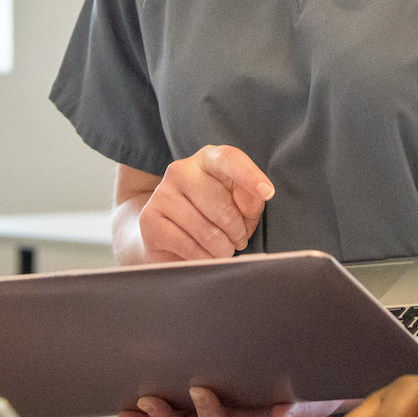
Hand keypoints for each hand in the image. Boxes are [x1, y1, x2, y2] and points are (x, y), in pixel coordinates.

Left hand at [117, 388, 347, 416]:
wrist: (313, 368)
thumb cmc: (314, 384)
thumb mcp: (315, 394)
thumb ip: (300, 406)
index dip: (209, 416)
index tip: (201, 390)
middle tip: (151, 401)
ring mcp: (208, 410)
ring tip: (129, 409)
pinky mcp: (198, 395)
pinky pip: (168, 411)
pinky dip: (146, 412)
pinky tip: (126, 405)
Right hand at [137, 146, 275, 261]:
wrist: (166, 231)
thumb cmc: (212, 215)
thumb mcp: (237, 204)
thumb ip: (251, 198)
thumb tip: (259, 196)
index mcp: (208, 159)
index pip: (229, 159)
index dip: (250, 176)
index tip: (268, 193)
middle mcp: (181, 170)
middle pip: (220, 203)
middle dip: (237, 230)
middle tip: (239, 240)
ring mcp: (162, 193)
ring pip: (205, 228)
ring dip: (222, 248)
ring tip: (225, 250)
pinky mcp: (150, 220)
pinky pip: (187, 245)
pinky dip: (204, 257)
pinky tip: (208, 257)